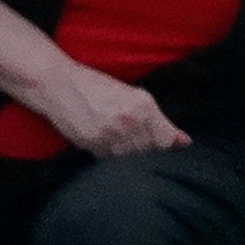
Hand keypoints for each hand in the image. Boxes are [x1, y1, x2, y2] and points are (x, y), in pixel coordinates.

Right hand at [25, 64, 187, 156]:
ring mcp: (112, 134)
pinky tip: (108, 141)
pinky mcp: (94, 145)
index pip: (165, 139)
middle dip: (147, 148)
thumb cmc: (96, 85)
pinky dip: (113, 154)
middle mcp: (130, 121)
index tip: (163, 142)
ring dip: (130, 153)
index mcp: (143, 105)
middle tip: (136, 138)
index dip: (166, 143)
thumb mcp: (131, 94)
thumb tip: (185, 141)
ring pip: (132, 157)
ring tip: (120, 138)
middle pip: (150, 150)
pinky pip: (112, 159)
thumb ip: (158, 120)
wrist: (59, 85)